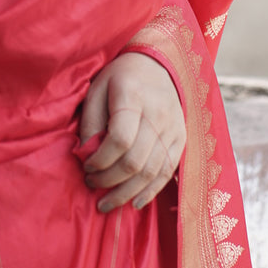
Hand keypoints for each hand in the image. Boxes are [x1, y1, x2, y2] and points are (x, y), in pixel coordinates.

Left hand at [78, 52, 184, 211]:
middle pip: (136, 160)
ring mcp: (173, 128)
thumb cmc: (119, 77)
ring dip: (126, 192)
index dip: (101, 159)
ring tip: (106, 202)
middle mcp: (158, 114)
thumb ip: (91, 122)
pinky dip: (150, 191)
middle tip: (91, 184)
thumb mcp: (96, 89)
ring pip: (152, 172)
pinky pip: (167, 172)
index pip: (120, 138)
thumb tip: (86, 155)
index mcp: (133, 96)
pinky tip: (133, 203)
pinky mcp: (181, 139)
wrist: (155, 64)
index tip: (86, 166)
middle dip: (109, 180)